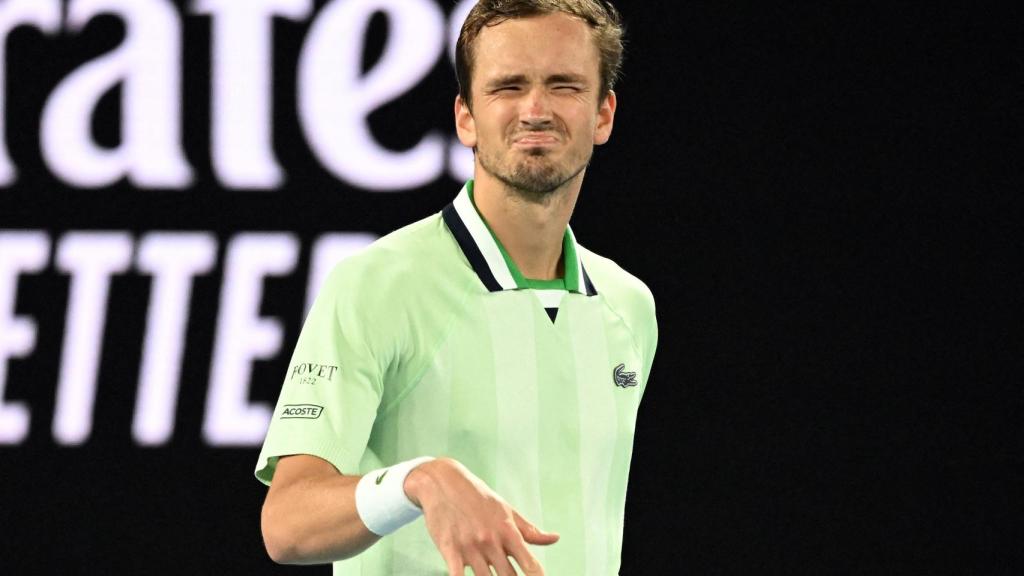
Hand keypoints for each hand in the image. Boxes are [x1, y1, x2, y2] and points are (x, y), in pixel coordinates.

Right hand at [404, 458, 558, 575]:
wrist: (443, 482)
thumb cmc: (477, 497)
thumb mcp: (506, 510)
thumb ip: (530, 530)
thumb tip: (555, 538)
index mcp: (507, 531)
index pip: (529, 563)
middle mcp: (491, 541)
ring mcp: (470, 547)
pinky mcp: (449, 550)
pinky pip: (457, 575)